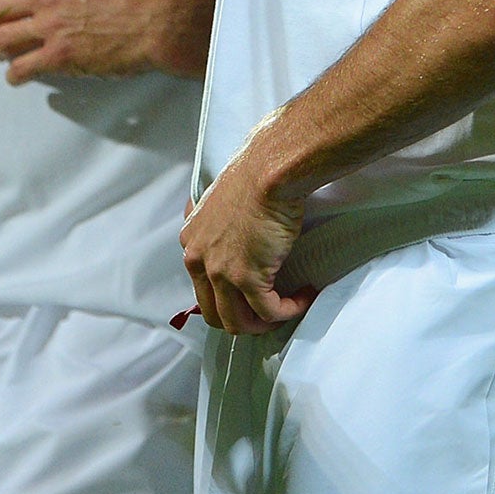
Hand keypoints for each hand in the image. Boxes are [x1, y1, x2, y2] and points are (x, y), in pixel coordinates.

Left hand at [0, 0, 213, 84]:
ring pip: (5, 40)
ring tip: (5, 53)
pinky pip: (23, 68)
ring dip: (0, 47)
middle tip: (0, 26)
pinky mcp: (60, 58)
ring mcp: (51, 29)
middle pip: (0, 9)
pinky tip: (17, 76)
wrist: (161, 20)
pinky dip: (14, 74)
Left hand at [180, 158, 310, 334]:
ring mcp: (219, 272)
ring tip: (287, 308)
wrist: (270, 171)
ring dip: (264, 323)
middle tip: (269, 311)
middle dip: (243, 319)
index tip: (252, 294)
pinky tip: (303, 297)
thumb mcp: (223, 202)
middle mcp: (198, 259)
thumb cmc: (256, 176)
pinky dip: (288, 311)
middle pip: (214, 313)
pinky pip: (268, 311)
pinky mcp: (246, 278)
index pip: (201, 288)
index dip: (228, 298)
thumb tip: (238, 239)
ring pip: (237, 322)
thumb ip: (221, 225)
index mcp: (191, 241)